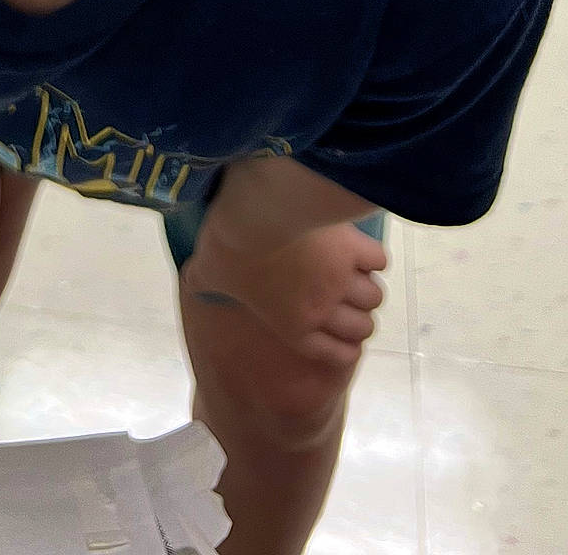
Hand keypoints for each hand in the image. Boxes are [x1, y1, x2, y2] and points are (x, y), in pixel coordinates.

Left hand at [183, 214, 386, 369]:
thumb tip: (190, 282)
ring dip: (367, 287)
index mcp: (293, 327)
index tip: (349, 337)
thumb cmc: (228, 247)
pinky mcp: (352, 248)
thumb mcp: (207, 273)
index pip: (337, 353)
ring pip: (373, 297)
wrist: (257, 213)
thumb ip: (203, 285)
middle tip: (352, 302)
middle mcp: (323, 310)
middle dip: (359, 317)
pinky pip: (378, 261)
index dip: (347, 347)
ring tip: (357, 276)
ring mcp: (341, 280)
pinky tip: (361, 251)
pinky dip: (373, 257)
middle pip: (362, 327)